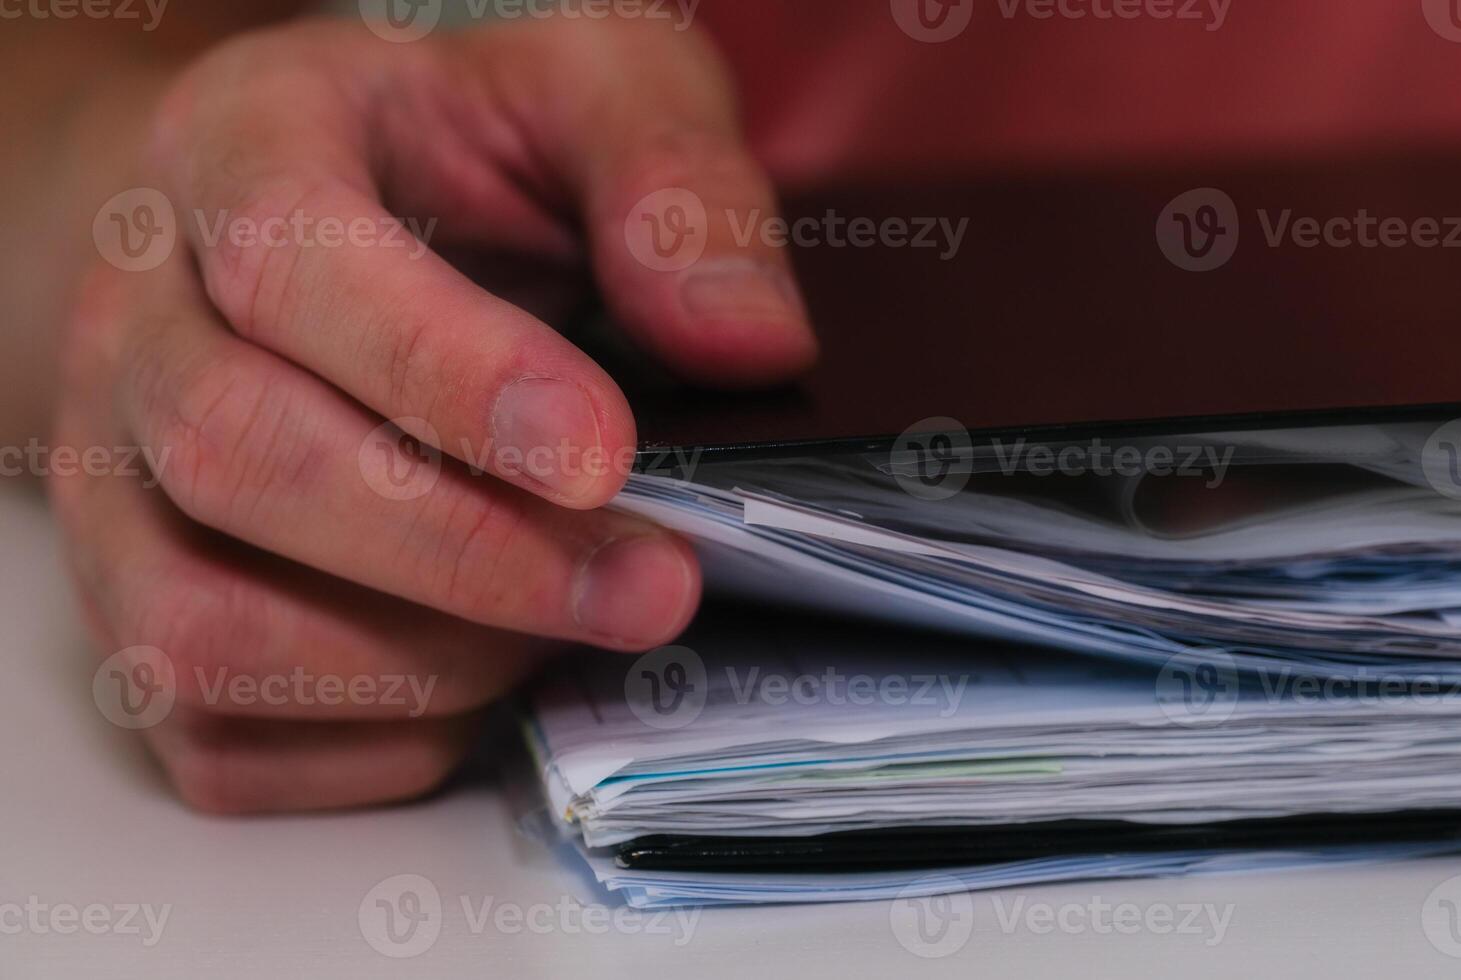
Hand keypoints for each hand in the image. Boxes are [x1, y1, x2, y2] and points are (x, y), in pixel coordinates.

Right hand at [52, 15, 814, 812]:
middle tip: (653, 586)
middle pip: (237, 460)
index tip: (603, 458)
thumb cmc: (462, 153)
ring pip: (197, 626)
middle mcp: (145, 317)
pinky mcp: (135, 606)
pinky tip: (490, 676)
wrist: (335, 213)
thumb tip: (747, 341)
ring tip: (571, 625)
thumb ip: (671, 181)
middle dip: (469, 555)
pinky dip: (376, 744)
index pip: (293, 263)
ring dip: (419, 666)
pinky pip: (216, 737)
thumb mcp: (594, 85)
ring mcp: (116, 478)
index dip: (447, 376)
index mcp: (246, 143)